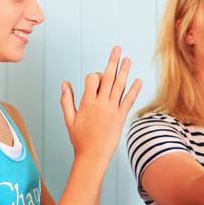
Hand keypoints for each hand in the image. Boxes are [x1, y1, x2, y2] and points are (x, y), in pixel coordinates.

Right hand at [60, 46, 142, 161]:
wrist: (93, 156)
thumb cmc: (80, 138)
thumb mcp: (69, 118)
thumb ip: (66, 99)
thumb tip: (64, 83)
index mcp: (86, 102)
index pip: (92, 79)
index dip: (94, 75)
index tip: (95, 79)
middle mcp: (100, 103)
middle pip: (107, 77)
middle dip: (112, 61)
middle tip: (118, 48)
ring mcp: (112, 109)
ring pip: (119, 86)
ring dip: (125, 71)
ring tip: (128, 59)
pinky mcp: (121, 117)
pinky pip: (129, 100)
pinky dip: (134, 90)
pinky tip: (139, 80)